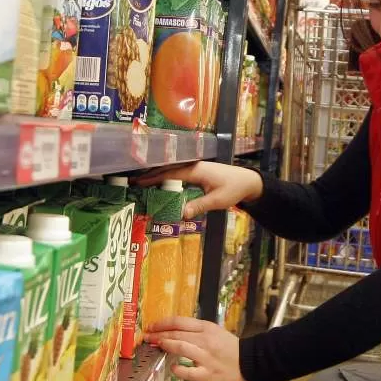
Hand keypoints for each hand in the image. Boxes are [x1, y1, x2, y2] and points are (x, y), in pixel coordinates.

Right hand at [134, 162, 262, 218]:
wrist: (248, 181)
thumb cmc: (233, 189)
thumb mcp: (217, 200)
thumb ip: (199, 206)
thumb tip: (181, 214)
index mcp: (195, 171)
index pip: (169, 173)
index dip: (153, 178)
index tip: (138, 182)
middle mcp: (193, 166)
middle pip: (167, 169)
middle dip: (150, 175)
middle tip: (133, 182)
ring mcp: (195, 168)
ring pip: (172, 170)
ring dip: (157, 175)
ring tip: (142, 183)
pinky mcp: (198, 172)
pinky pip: (178, 173)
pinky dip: (167, 177)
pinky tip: (161, 184)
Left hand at [146, 317, 250, 380]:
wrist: (251, 363)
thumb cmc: (231, 349)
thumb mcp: (215, 333)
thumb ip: (196, 332)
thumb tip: (174, 332)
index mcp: (206, 328)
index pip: (179, 321)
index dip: (162, 323)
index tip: (151, 326)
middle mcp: (205, 340)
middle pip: (177, 333)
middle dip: (159, 334)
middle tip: (147, 337)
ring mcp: (206, 357)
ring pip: (181, 347)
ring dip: (166, 345)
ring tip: (157, 346)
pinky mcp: (208, 374)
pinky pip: (189, 371)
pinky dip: (178, 369)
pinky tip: (173, 367)